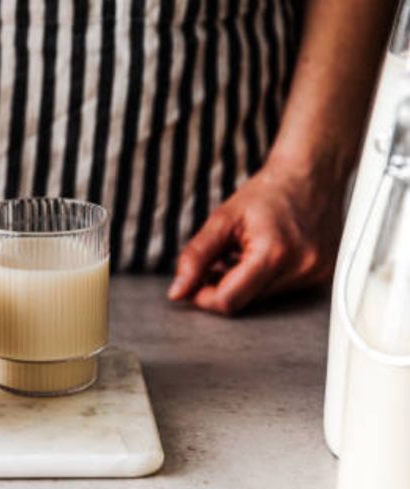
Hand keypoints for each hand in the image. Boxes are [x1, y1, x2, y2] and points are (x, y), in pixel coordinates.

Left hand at [167, 159, 343, 314]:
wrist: (309, 175)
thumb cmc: (268, 193)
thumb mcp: (222, 220)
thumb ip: (196, 257)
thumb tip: (178, 290)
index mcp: (274, 254)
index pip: (229, 301)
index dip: (203, 297)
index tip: (193, 285)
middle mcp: (301, 269)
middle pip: (245, 301)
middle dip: (224, 285)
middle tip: (221, 257)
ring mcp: (315, 275)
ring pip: (260, 299)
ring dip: (243, 282)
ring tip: (245, 250)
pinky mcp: (321, 276)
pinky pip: (279, 291)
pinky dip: (262, 279)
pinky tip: (263, 254)